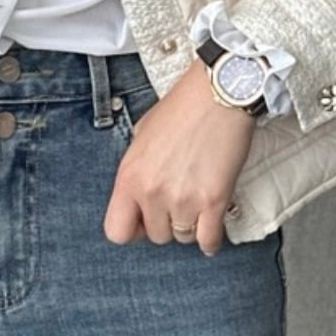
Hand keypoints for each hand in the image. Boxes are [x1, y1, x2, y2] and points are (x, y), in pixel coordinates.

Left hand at [103, 57, 256, 256]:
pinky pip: (208, 240)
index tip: (143, 221)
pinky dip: (210, 239)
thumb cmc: (182, 108)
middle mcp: (152, 192)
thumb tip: (141, 196)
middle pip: (156, 236)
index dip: (131, 230)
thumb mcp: (142, 136)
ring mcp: (184, 199)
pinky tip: (211, 226)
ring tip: (196, 203)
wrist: (219, 94)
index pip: (116, 231)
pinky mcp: (214, 201)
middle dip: (166, 222)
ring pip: (183, 237)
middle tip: (177, 203)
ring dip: (189, 224)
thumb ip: (138, 171)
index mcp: (129, 176)